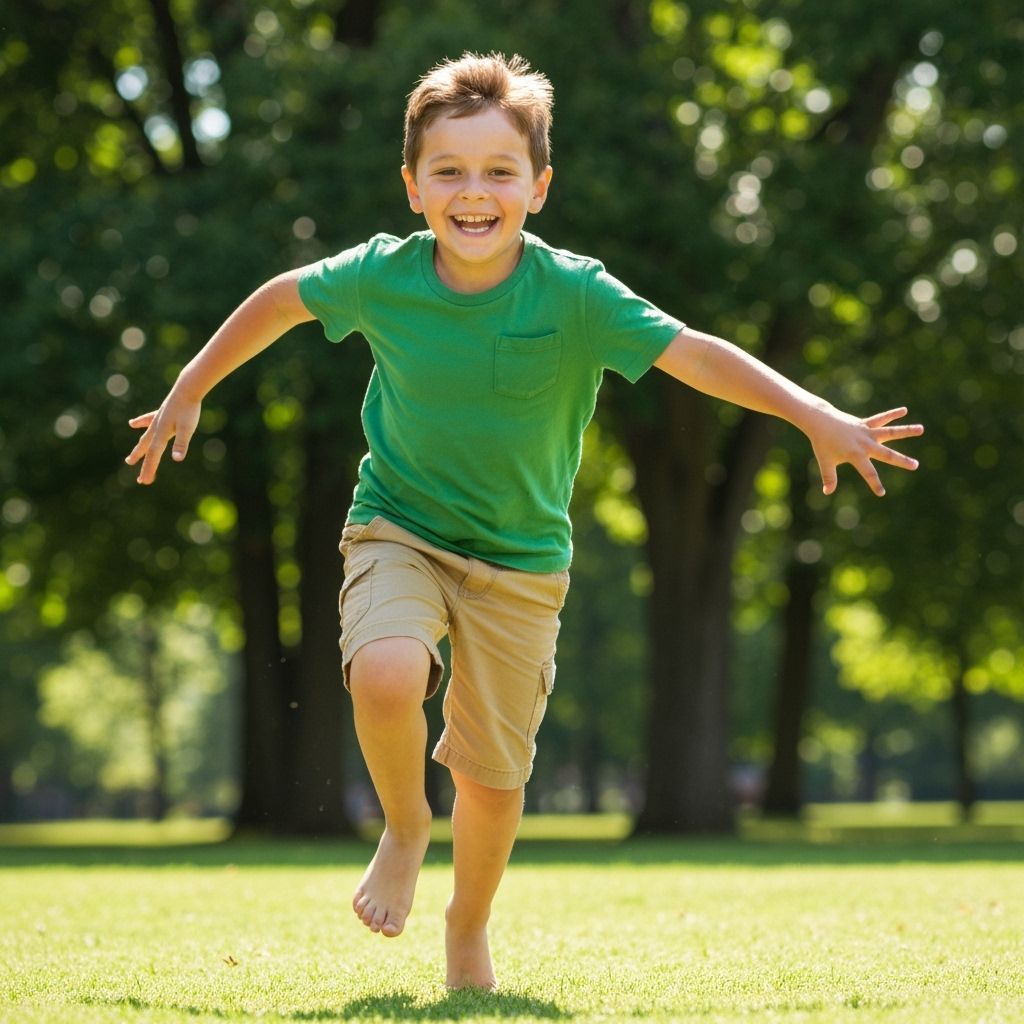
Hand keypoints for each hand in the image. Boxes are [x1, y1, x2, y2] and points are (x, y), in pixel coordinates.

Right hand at [125, 390, 201, 484]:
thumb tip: (177, 459)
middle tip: (139, 480)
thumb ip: (181, 444)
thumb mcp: (187, 429)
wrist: (188, 388)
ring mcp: (157, 420)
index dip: (149, 469)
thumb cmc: (189, 409)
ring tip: (130, 459)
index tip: (144, 482)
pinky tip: (132, 423)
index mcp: (162, 433)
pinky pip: (148, 420)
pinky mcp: (162, 412)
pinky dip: (141, 423)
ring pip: (145, 438)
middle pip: (147, 450)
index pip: (154, 456)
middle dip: (143, 465)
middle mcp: (156, 428)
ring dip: (139, 449)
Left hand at [807, 406, 922, 496]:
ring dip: (906, 431)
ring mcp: (867, 432)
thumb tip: (827, 492)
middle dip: (901, 461)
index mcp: (856, 455)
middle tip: (915, 465)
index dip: (874, 484)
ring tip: (921, 429)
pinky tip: (904, 410)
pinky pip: (881, 418)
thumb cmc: (822, 443)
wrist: (820, 421)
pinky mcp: (865, 423)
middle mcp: (865, 443)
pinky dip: (892, 414)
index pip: (868, 473)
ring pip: (890, 431)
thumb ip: (829, 477)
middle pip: (887, 454)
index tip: (881, 493)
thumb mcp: (825, 461)